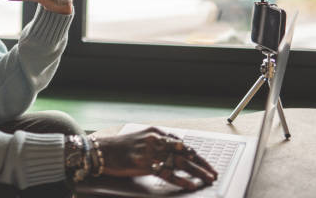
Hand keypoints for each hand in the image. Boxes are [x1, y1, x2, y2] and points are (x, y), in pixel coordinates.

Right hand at [98, 127, 217, 190]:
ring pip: (180, 162)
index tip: (206, 163)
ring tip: (208, 178)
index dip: (196, 154)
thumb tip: (175, 148)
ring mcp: (150, 151)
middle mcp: (156, 140)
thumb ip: (158, 141)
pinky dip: (182, 179)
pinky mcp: (144, 163)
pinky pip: (167, 173)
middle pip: (185, 152)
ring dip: (197, 171)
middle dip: (202, 163)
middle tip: (213, 172)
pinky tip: (191, 184)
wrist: (102, 150)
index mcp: (156, 132)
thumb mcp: (142, 137)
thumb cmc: (120, 146)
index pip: (182, 144)